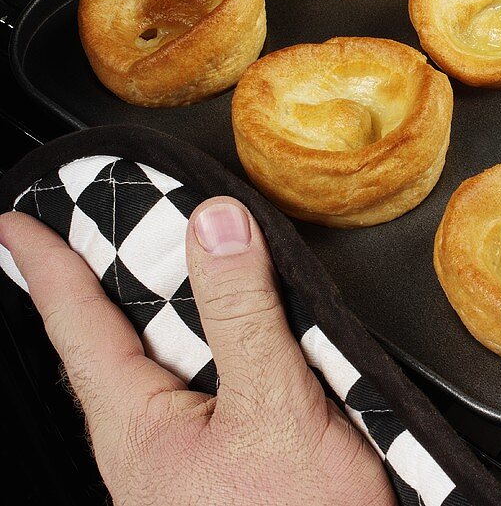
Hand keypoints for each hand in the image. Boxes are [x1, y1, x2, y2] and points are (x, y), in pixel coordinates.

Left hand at [0, 198, 394, 505]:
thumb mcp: (273, 404)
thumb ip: (243, 314)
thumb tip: (215, 226)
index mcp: (139, 428)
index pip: (79, 327)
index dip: (49, 269)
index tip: (18, 226)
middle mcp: (145, 450)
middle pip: (103, 353)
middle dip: (85, 295)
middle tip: (69, 242)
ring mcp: (178, 468)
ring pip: (148, 377)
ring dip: (144, 324)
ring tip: (146, 283)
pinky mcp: (217, 476)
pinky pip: (187, 398)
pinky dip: (191, 354)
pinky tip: (221, 350)